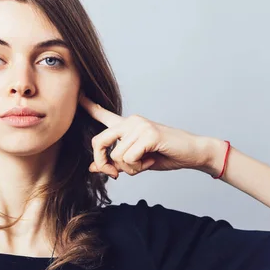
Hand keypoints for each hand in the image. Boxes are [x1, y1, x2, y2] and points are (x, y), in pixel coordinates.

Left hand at [79, 93, 209, 178]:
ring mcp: (139, 126)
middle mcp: (130, 121)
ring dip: (130, 168)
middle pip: (99, 142)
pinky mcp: (148, 134)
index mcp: (127, 125)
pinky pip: (129, 159)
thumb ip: (115, 162)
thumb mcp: (136, 161)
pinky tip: (152, 160)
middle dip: (103, 163)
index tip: (77, 95)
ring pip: (116, 156)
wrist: (192, 153)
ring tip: (146, 161)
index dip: (89, 106)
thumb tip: (93, 168)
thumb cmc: (165, 155)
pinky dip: (139, 167)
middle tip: (114, 174)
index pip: (103, 114)